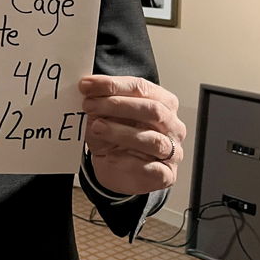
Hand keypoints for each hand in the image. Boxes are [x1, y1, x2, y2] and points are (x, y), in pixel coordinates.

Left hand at [79, 74, 184, 196]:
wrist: (116, 171)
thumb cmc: (116, 140)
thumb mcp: (105, 117)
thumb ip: (101, 103)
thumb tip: (87, 89)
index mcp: (163, 103)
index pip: (142, 87)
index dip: (113, 85)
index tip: (87, 85)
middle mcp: (172, 126)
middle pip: (152, 110)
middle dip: (117, 105)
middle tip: (89, 105)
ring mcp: (173, 151)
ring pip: (152, 139)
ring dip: (121, 132)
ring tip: (97, 127)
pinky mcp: (166, 175)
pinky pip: (150, 168)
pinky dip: (128, 161)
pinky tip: (111, 156)